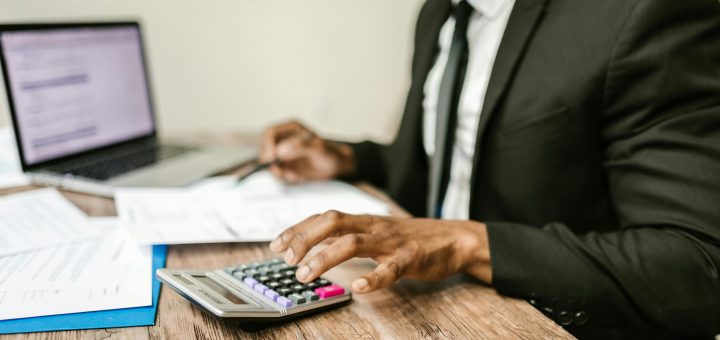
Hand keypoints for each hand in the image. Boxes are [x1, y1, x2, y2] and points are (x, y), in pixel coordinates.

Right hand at [260, 121, 354, 182]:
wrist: (336, 166)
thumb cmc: (329, 153)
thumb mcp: (318, 148)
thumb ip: (300, 147)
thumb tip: (281, 150)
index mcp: (290, 129)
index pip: (270, 133)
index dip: (267, 145)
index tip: (272, 158)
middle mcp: (284, 140)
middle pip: (265, 149)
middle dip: (270, 161)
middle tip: (281, 170)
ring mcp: (283, 154)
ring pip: (269, 163)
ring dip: (279, 172)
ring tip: (295, 175)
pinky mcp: (285, 167)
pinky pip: (277, 174)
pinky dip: (285, 178)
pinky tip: (298, 177)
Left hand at [269, 210, 491, 292]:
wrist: (455, 238)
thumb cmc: (412, 238)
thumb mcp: (376, 233)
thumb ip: (350, 236)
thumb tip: (316, 248)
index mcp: (364, 220)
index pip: (324, 218)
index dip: (298, 229)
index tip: (276, 245)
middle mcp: (374, 225)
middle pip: (333, 222)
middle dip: (305, 238)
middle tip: (287, 259)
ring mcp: (392, 240)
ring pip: (354, 242)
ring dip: (325, 257)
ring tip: (306, 274)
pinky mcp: (412, 257)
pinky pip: (391, 267)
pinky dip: (373, 277)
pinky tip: (358, 287)